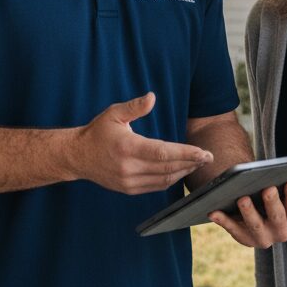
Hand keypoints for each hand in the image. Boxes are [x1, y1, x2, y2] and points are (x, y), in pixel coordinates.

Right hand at [72, 93, 212, 194]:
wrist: (78, 156)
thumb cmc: (98, 132)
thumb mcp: (114, 113)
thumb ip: (134, 106)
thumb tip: (152, 97)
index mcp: (128, 147)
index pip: (163, 153)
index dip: (185, 154)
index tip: (203, 153)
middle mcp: (129, 168)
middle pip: (168, 168)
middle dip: (191, 163)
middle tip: (208, 157)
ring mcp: (129, 182)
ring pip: (164, 180)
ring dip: (183, 172)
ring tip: (197, 163)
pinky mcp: (129, 189)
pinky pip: (156, 186)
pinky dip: (171, 179)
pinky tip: (180, 170)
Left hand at [208, 181, 286, 247]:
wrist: (255, 213)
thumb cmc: (268, 195)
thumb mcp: (276, 192)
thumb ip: (276, 184)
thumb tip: (268, 172)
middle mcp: (281, 232)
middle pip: (277, 218)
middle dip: (273, 203)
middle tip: (268, 189)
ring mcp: (263, 238)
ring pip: (256, 226)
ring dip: (249, 213)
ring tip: (242, 199)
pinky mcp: (244, 239)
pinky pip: (232, 229)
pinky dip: (223, 220)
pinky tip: (213, 211)